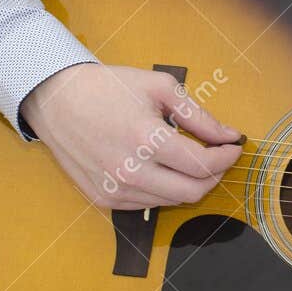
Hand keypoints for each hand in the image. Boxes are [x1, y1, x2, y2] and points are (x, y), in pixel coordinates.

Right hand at [19, 63, 244, 210]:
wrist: (56, 100)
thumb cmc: (109, 88)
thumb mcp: (160, 87)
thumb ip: (198, 116)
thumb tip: (229, 135)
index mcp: (146, 139)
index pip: (202, 164)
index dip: (227, 157)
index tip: (235, 146)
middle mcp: (130, 171)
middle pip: (193, 191)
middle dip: (215, 175)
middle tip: (219, 157)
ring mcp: (115, 189)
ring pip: (172, 201)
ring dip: (191, 184)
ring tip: (192, 160)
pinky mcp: (104, 199)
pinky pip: (149, 204)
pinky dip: (166, 190)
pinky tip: (164, 169)